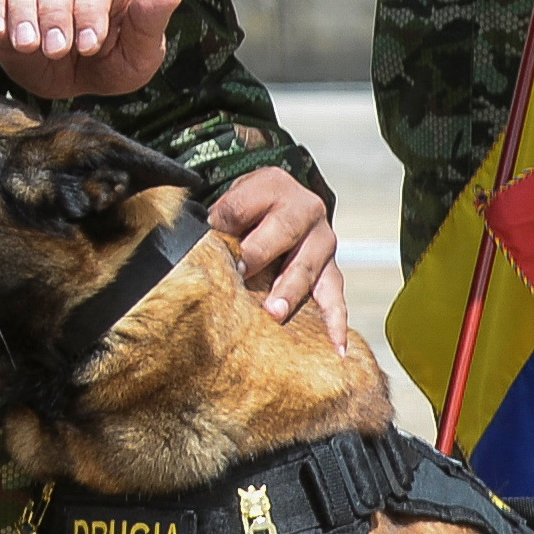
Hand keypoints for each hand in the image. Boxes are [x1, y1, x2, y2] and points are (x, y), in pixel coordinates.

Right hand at [0, 0, 179, 98]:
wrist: (83, 75)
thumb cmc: (118, 59)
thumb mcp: (141, 50)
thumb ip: (151, 20)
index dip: (89, 12)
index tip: (89, 45)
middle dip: (55, 15)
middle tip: (57, 50)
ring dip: (22, 14)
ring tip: (28, 44)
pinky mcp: (7, 6)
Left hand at [206, 169, 356, 349]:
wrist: (283, 205)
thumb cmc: (247, 210)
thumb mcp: (231, 202)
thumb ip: (217, 220)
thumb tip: (198, 249)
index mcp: (272, 185)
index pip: (243, 203)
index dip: (226, 222)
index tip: (212, 240)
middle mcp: (305, 209)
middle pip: (283, 230)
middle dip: (259, 254)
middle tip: (241, 275)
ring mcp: (322, 241)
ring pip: (307, 266)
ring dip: (289, 291)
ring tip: (274, 313)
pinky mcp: (331, 270)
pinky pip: (335, 295)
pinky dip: (336, 322)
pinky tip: (335, 347)